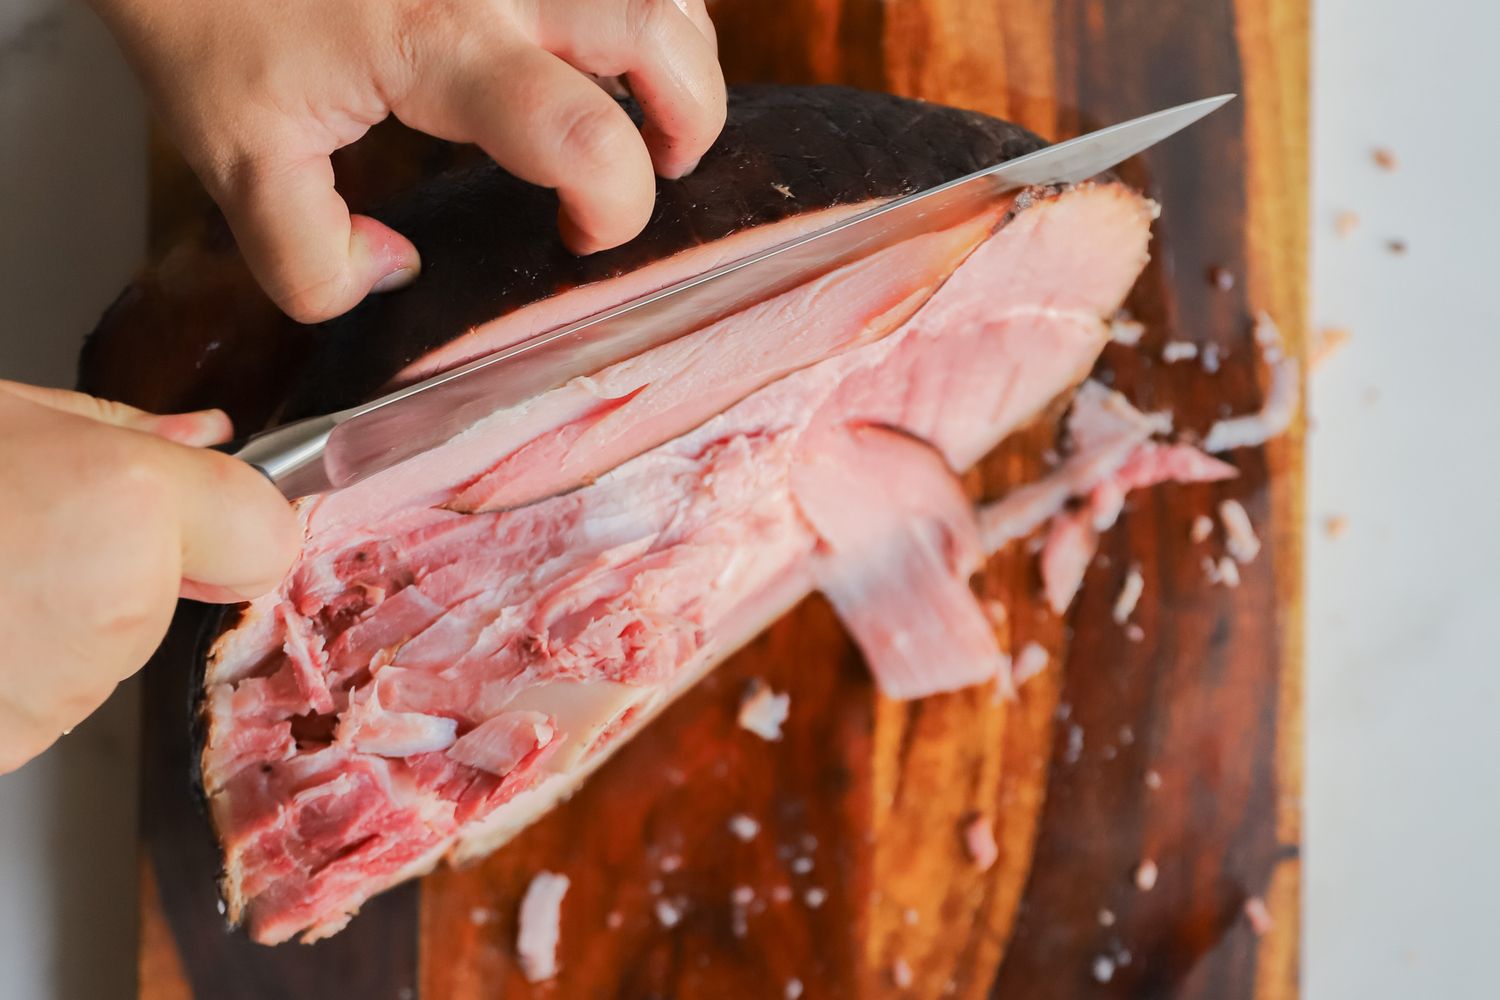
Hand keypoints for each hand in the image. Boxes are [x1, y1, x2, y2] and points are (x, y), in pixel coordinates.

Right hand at [0, 382, 298, 771]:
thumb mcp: (5, 415)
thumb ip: (123, 428)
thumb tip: (206, 434)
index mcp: (125, 505)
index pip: (269, 530)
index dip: (238, 516)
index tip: (209, 505)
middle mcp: (117, 605)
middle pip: (185, 588)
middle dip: (128, 562)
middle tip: (34, 527)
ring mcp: (69, 688)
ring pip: (119, 644)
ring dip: (70, 615)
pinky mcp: (21, 742)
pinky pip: (61, 693)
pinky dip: (26, 665)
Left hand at [90, 0, 725, 322]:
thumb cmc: (205, 12)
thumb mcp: (234, 160)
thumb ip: (310, 259)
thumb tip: (397, 273)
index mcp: (439, 50)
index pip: (583, 138)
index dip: (615, 207)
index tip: (581, 237)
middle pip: (659, 37)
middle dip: (689, 116)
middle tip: (666, 163)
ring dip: (679, 49)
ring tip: (654, 97)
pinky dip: (644, 3)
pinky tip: (611, 35)